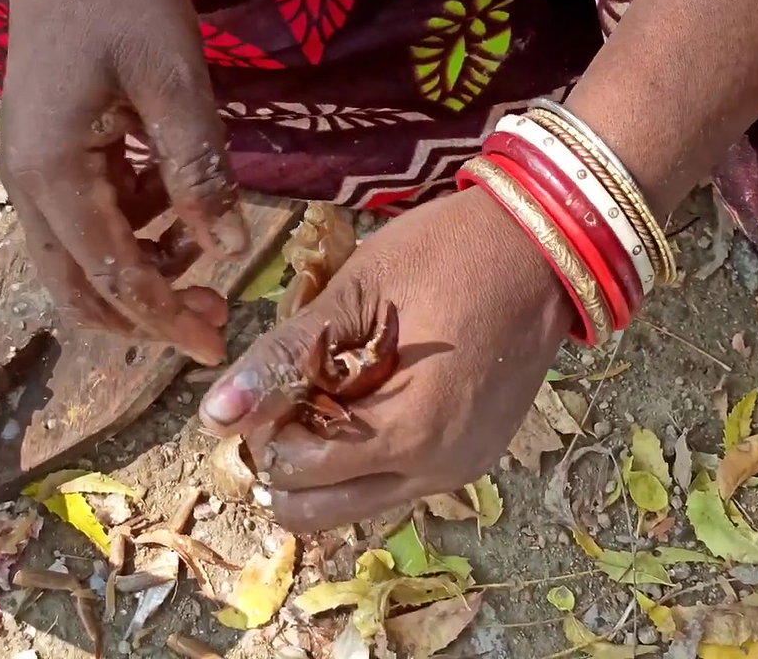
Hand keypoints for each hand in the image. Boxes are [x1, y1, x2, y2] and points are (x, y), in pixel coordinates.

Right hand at [0, 0, 245, 365]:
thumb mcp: (174, 80)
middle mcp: (29, 188)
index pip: (114, 276)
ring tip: (206, 247)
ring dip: (141, 273)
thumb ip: (199, 169)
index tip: (218, 343)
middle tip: (216, 314)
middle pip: (81, 290)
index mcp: (54, 173)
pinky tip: (176, 203)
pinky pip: (85, 224)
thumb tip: (229, 249)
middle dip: (147, 313)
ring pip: (80, 263)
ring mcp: (32, 174)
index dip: (167, 318)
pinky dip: (132, 233)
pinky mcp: (47, 159)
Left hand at [198, 188, 576, 531]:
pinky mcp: (478, 457)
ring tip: (331, 393)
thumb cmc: (445, 254)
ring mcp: (462, 469)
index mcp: (406, 432)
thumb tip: (213, 414)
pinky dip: (368, 457)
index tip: (270, 384)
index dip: (265, 432)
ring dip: (327, 466)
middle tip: (289, 399)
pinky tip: (371, 398)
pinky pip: (400, 482)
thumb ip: (283, 357)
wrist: (544, 245)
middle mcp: (437, 470)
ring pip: (359, 503)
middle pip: (322, 511)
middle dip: (288, 465)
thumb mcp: (354, 294)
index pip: (298, 474)